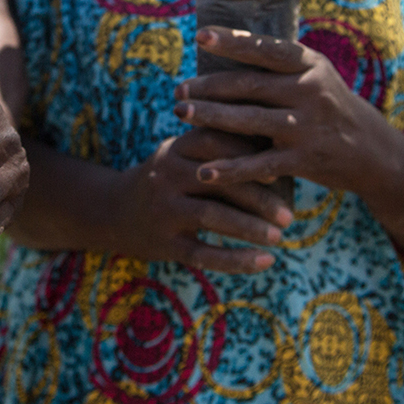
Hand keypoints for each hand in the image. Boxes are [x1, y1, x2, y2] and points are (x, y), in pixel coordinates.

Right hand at [99, 127, 291, 273]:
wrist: (115, 212)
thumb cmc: (169, 179)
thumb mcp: (183, 155)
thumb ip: (219, 148)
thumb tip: (280, 147)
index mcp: (175, 149)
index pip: (214, 142)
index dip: (247, 154)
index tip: (279, 170)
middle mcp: (166, 175)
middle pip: (217, 181)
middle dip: (257, 198)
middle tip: (288, 214)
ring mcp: (162, 210)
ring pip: (210, 216)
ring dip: (249, 228)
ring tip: (279, 237)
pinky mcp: (162, 243)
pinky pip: (202, 254)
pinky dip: (236, 260)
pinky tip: (265, 262)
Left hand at [173, 26, 398, 195]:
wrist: (373, 151)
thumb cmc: (329, 107)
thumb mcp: (315, 76)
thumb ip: (279, 65)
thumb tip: (226, 43)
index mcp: (310, 65)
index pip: (266, 49)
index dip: (233, 42)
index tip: (201, 35)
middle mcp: (310, 91)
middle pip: (249, 85)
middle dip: (208, 87)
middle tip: (178, 90)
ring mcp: (307, 126)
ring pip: (249, 121)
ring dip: (210, 117)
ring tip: (180, 113)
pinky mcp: (304, 160)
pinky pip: (259, 165)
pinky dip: (230, 170)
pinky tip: (204, 171)